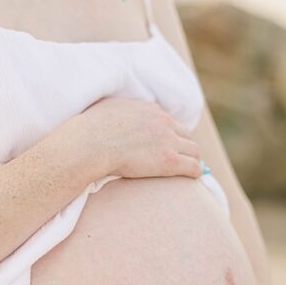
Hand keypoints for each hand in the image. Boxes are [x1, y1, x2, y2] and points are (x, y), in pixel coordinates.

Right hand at [75, 96, 202, 178]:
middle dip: (184, 147)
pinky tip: (192, 177)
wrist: (90, 144)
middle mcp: (163, 122)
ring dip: (192, 159)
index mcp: (151, 110)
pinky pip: (193, 166)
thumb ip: (123, 109)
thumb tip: (121, 110)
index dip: (171, 135)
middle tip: (181, 158)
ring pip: (194, 150)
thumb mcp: (109, 107)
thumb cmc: (91, 129)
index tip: (169, 145)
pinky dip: (195, 171)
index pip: (171, 122)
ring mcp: (168, 141)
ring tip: (187, 169)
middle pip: (186, 135)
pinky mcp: (169, 160)